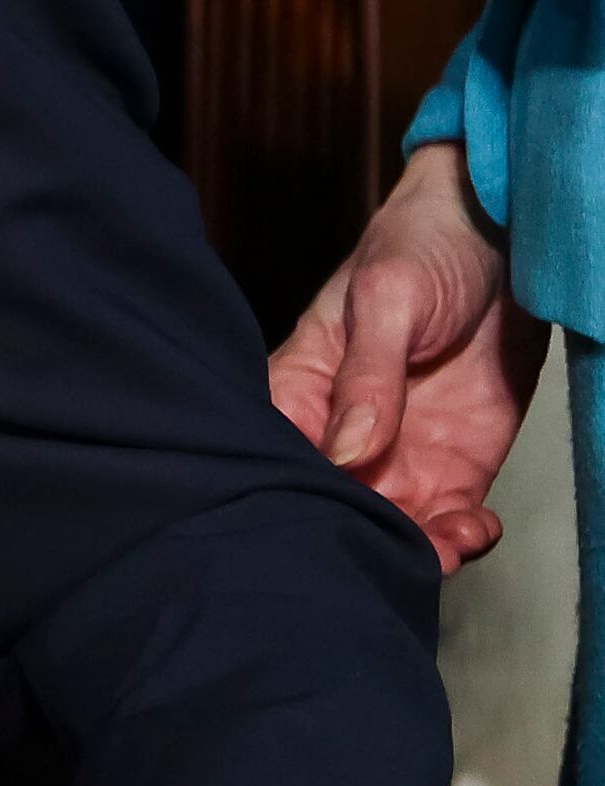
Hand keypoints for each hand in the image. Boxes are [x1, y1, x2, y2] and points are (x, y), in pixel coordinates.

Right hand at [267, 140, 541, 569]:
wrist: (503, 237)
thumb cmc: (420, 248)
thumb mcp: (387, 299)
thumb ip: (368, 376)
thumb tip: (346, 452)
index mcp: (302, 385)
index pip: (283, 452)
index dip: (300, 493)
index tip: (332, 516)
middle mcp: (344, 429)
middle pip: (340, 501)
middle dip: (366, 535)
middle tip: (406, 548)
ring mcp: (404, 448)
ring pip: (397, 523)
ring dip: (422, 547)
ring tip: (451, 544)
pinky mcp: (460, 461)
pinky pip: (454, 517)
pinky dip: (466, 536)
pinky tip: (477, 527)